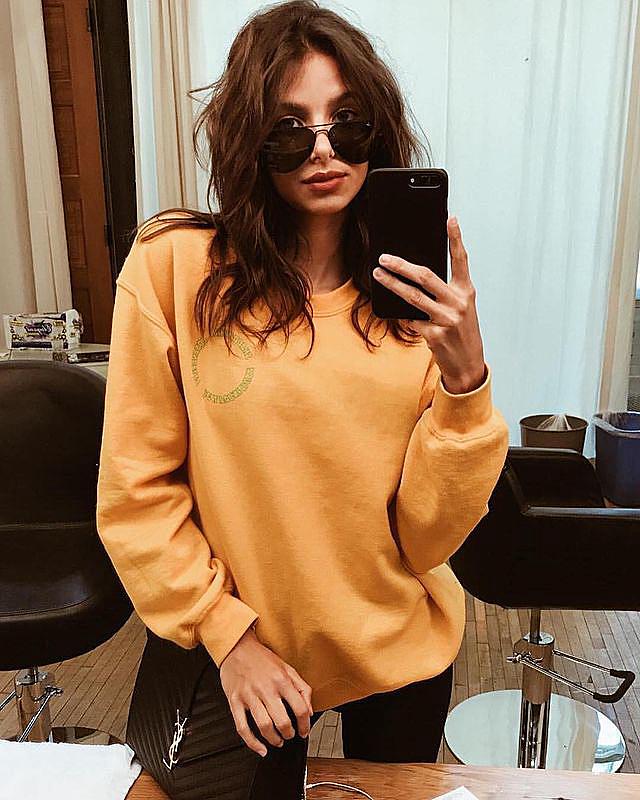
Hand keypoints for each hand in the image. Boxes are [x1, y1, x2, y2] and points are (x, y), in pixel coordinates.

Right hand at [219, 627, 313, 756]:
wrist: (237, 647)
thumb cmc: (261, 658)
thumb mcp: (287, 667)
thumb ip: (302, 688)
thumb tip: (309, 710)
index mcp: (281, 680)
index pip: (300, 708)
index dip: (305, 725)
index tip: (304, 731)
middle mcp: (266, 688)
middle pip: (282, 721)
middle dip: (289, 734)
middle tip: (289, 735)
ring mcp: (249, 695)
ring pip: (264, 726)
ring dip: (274, 739)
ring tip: (277, 740)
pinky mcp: (234, 701)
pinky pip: (242, 727)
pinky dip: (252, 743)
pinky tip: (260, 748)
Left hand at [372, 216, 485, 393]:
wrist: (468, 364)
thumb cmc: (461, 331)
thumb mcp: (460, 308)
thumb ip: (443, 292)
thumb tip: (413, 277)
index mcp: (466, 292)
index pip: (461, 260)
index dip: (456, 238)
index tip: (450, 218)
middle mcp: (458, 303)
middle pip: (425, 276)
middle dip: (402, 265)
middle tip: (384, 258)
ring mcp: (446, 319)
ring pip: (412, 297)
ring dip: (392, 285)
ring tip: (378, 275)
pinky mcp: (434, 335)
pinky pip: (410, 319)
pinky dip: (403, 315)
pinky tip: (399, 313)